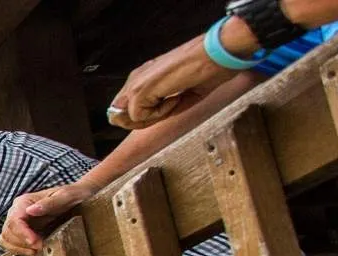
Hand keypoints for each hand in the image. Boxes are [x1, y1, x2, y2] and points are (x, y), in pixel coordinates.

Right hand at [0, 182, 90, 255]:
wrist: (78, 197)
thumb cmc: (73, 194)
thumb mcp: (66, 196)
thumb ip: (49, 203)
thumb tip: (31, 210)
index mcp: (24, 202)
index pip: (14, 220)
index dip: (22, 234)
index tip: (35, 243)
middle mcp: (17, 210)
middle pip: (7, 231)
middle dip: (22, 242)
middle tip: (41, 247)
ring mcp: (18, 221)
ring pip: (5, 238)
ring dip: (19, 247)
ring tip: (36, 251)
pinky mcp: (22, 230)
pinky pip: (11, 241)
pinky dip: (18, 249)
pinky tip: (32, 251)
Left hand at [109, 36, 234, 129]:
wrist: (218, 52)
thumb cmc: (208, 67)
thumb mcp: (181, 93)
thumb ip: (161, 107)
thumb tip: (148, 120)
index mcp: (144, 76)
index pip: (127, 109)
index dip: (146, 117)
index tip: (171, 105)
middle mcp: (136, 78)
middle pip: (119, 116)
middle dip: (143, 121)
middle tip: (170, 107)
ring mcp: (136, 83)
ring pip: (126, 118)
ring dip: (151, 117)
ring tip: (174, 100)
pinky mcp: (140, 89)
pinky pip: (139, 117)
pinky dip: (160, 113)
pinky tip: (175, 96)